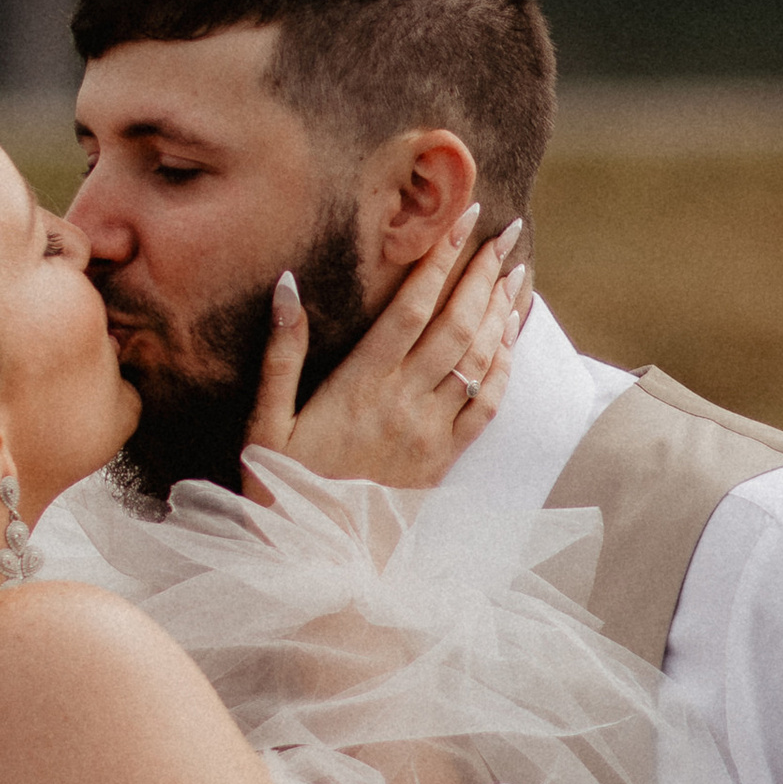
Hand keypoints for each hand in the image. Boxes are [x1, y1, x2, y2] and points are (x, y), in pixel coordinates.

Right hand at [246, 209, 527, 491]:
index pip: (412, 307)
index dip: (440, 258)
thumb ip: (281, 354)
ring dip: (502, 311)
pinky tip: (513, 338)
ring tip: (518, 270)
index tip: (465, 218)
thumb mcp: (264, 424)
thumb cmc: (282, 492)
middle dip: (484, 272)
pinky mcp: (444, 460)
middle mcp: (404, 402)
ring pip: (478, 359)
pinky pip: (487, 406)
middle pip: (456, 323)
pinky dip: (505, 366)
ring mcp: (430, 432)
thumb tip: (287, 286)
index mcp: (360, 385)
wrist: (320, 564)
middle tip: (507, 232)